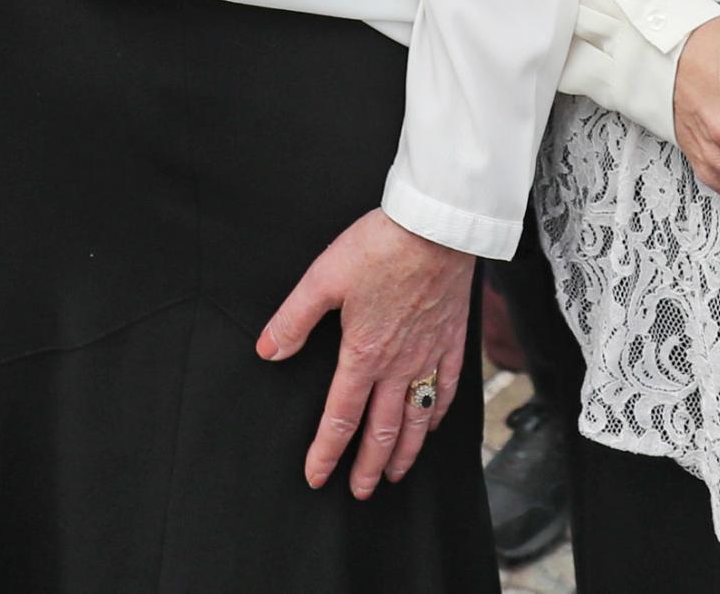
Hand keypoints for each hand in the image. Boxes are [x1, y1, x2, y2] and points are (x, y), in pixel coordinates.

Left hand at [258, 210, 472, 499]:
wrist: (436, 227)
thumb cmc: (380, 246)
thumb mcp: (323, 278)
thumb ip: (294, 319)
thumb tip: (267, 351)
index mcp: (363, 353)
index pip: (341, 416)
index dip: (327, 450)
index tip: (317, 476)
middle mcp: (398, 363)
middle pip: (382, 428)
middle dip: (367, 465)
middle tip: (360, 492)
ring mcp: (429, 354)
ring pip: (416, 418)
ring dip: (403, 451)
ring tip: (394, 474)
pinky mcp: (452, 339)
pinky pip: (446, 388)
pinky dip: (436, 413)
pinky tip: (431, 425)